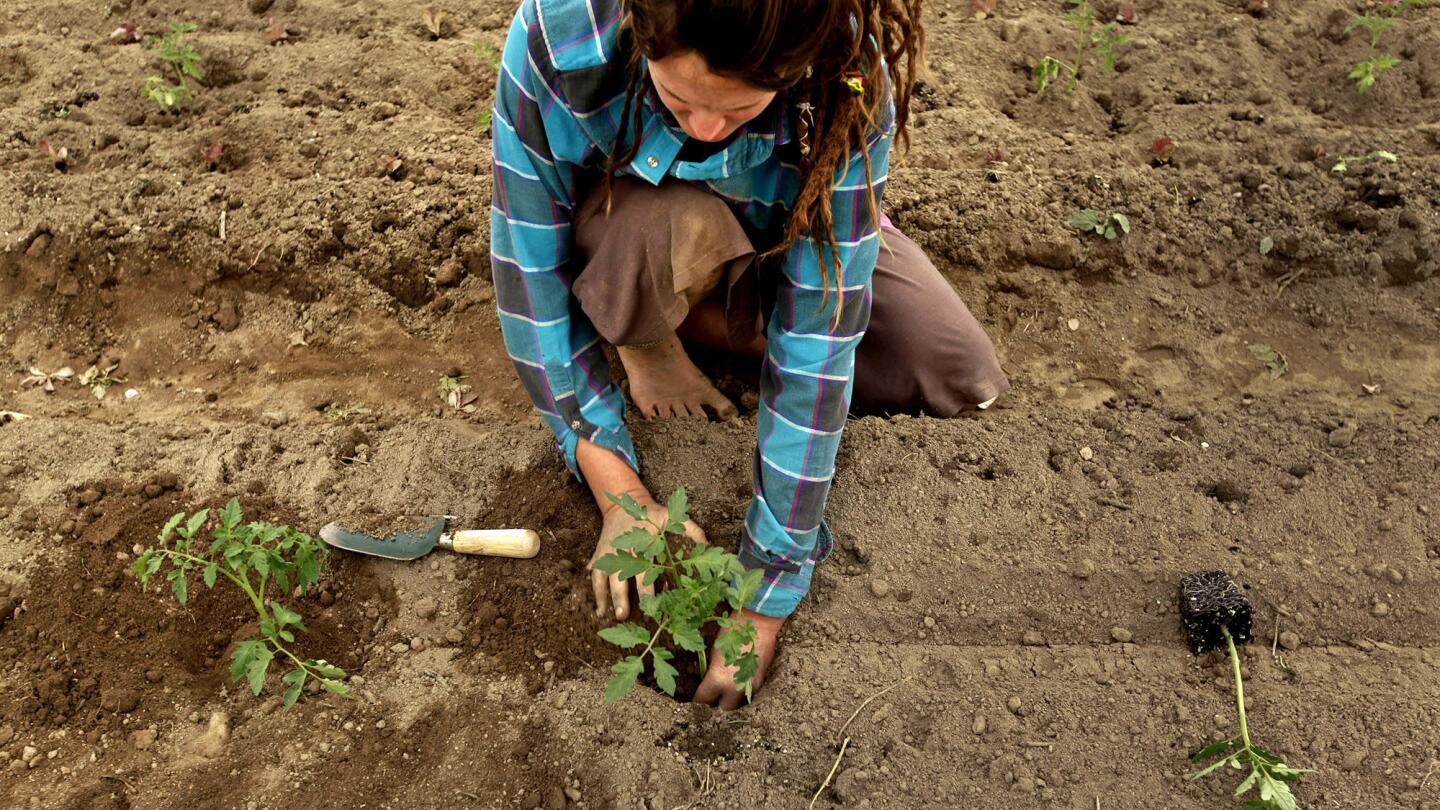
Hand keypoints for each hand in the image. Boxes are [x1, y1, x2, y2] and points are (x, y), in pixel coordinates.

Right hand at [587, 496, 707, 620]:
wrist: (623, 505)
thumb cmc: (652, 515)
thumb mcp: (672, 516)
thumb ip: (690, 530)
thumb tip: (708, 545)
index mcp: (641, 543)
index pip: (644, 568)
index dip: (647, 587)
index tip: (651, 603)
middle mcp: (622, 549)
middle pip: (619, 575)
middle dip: (621, 596)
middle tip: (623, 615)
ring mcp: (607, 552)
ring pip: (601, 576)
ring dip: (602, 596)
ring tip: (604, 615)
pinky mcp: (599, 554)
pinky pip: (593, 573)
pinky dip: (593, 589)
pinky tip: (596, 607)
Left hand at [693, 609, 783, 709]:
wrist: (761, 622)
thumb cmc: (733, 631)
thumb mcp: (715, 651)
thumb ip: (712, 672)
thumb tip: (709, 682)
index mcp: (718, 679)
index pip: (703, 700)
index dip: (697, 703)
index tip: (694, 703)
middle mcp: (734, 688)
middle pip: (723, 710)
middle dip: (716, 709)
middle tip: (709, 704)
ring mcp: (750, 686)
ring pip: (738, 704)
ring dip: (730, 702)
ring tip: (723, 697)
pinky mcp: (760, 681)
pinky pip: (748, 694)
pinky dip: (742, 693)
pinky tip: (737, 686)